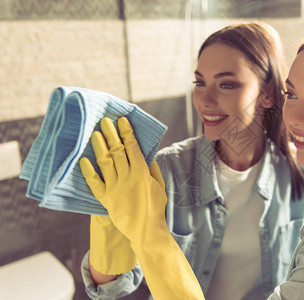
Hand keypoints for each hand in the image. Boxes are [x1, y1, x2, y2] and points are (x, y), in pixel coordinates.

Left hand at [80, 117, 204, 299]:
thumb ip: (152, 169)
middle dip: (111, 134)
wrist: (146, 230)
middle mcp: (127, 177)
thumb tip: (146, 154)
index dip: (126, 133)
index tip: (122, 121)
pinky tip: (84, 160)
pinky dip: (88, 171)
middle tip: (105, 121)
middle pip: (117, 151)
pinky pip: (95, 183)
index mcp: (142, 173)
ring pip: (105, 162)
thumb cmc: (156, 207)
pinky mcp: (106, 199)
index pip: (132, 147)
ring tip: (95, 134)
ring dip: (100, 146)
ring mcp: (115, 188)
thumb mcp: (159, 185)